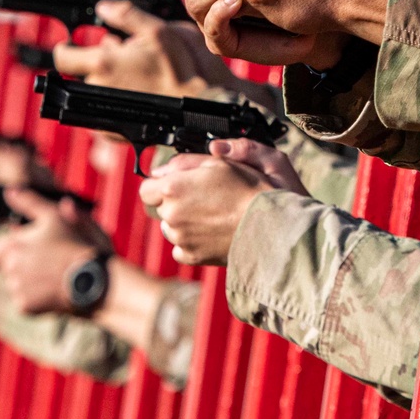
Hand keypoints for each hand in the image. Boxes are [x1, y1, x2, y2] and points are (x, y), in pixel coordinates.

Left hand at [0, 189, 109, 314]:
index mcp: (11, 245)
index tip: (26, 250)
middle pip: (5, 267)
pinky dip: (34, 299)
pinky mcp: (25, 307)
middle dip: (19, 265)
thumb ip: (28, 202)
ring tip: (51, 276)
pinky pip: (23, 302)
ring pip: (14, 285)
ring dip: (26, 282)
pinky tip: (51, 291)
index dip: (8, 249)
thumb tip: (10, 192)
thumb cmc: (73, 245)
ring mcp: (16, 288)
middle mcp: (9, 267)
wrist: (91, 281)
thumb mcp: (53, 216)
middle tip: (44, 263)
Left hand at [53, 1, 215, 97]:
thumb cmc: (178, 69)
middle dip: (99, 63)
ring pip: (96, 90)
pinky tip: (135, 96)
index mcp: (102, 64)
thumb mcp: (156, 31)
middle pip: (84, 72)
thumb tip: (102, 6)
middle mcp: (97, 89)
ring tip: (136, 78)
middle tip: (125, 60)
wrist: (196, 106)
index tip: (71, 46)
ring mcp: (103, 112)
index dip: (65, 49)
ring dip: (108, 82)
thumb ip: (125, 15)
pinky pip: (104, 111)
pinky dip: (114, 102)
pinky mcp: (111, 130)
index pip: (62, 57)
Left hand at [138, 138, 304, 265]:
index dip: (162, 185)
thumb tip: (162, 169)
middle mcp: (171, 214)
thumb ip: (185, 162)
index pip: (147, 187)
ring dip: (183, 221)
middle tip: (204, 198)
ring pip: (170, 227)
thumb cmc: (251, 191)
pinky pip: (180, 248)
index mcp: (173, 188)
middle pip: (160, 207)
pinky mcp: (191, 256)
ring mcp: (180, 238)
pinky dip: (192, 242)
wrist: (273, 227)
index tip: (178, 184)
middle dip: (175, 201)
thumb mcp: (221, 163)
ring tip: (212, 216)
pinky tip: (212, 233)